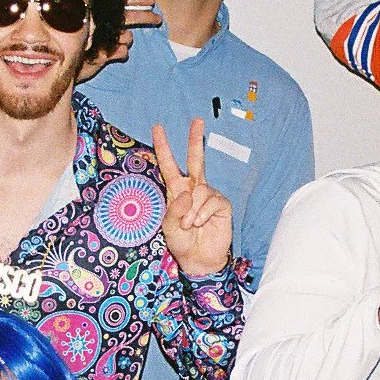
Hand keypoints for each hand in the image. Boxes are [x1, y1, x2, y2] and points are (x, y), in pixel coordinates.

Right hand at [77, 0, 161, 81]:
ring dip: (125, 40)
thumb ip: (105, 22)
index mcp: (96, 12)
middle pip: (130, 17)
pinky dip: (121, 53)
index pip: (121, 1)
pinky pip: (123, 52)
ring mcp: (102, 39)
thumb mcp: (87, 28)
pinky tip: (108, 55)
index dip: (138, 0)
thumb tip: (123, 24)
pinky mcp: (103, 55)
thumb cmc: (73, 43)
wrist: (60, 63)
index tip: (151, 1)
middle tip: (158, 19)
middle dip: (146, 17)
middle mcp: (100, 23)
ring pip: (128, 37)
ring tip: (113, 44)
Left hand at [152, 119, 232, 277]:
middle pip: (195, 159)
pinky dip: (203, 213)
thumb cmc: (181, 241)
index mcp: (176, 191)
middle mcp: (194, 189)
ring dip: (192, 210)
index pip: (169, 165)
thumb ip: (174, 210)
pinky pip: (212, 201)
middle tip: (197, 120)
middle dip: (195, 140)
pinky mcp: (222, 205)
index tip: (157, 128)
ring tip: (189, 225)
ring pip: (201, 189)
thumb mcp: (168, 227)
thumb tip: (187, 194)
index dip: (163, 147)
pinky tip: (200, 223)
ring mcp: (209, 196)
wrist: (198, 259)